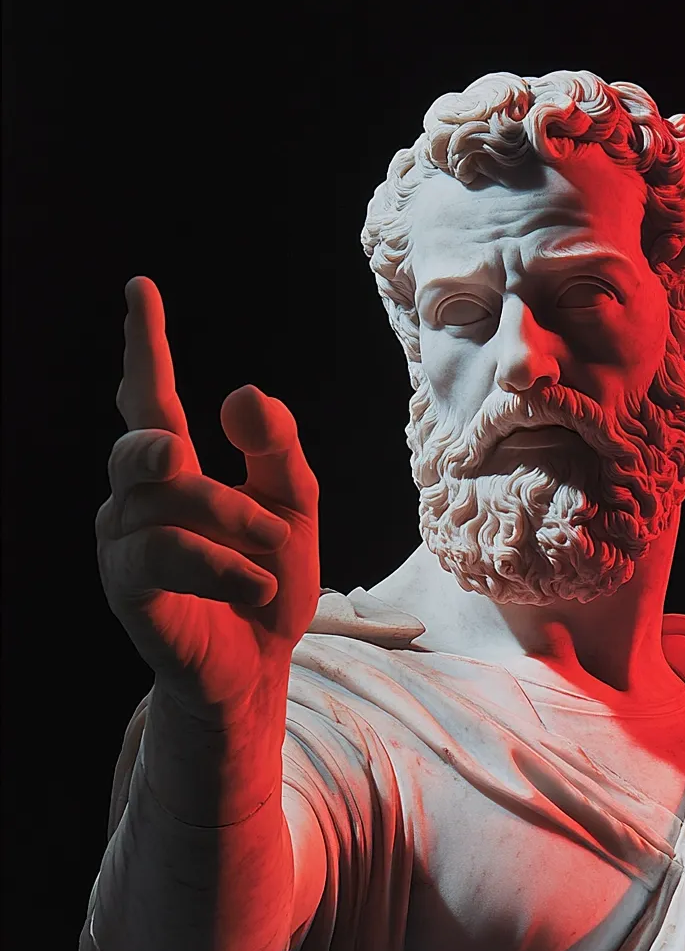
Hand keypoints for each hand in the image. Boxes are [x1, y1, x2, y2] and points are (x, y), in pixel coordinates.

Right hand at [95, 277, 319, 719]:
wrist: (260, 662)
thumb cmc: (271, 579)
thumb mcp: (293, 505)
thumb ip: (276, 449)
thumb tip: (240, 391)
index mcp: (179, 472)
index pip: (152, 396)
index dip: (144, 344)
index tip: (142, 288)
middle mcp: (139, 499)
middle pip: (145, 440)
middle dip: (186, 454)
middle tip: (227, 485)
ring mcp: (125, 543)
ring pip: (166, 496)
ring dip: (233, 521)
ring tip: (272, 555)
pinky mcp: (126, 588)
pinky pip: (163, 551)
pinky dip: (223, 564)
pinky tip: (256, 584)